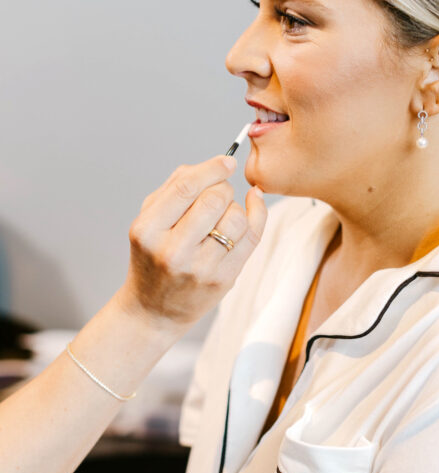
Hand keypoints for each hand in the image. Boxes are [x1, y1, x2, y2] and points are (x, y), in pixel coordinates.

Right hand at [118, 154, 266, 331]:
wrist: (154, 310)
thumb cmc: (152, 258)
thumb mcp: (148, 221)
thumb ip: (174, 187)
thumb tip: (211, 165)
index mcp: (148, 230)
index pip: (186, 188)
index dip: (212, 169)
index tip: (227, 161)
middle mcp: (173, 251)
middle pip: (214, 199)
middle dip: (223, 188)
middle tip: (219, 192)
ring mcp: (200, 268)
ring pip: (236, 218)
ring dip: (236, 206)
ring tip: (223, 213)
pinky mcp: (223, 280)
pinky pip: (252, 238)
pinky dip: (257, 215)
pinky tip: (253, 205)